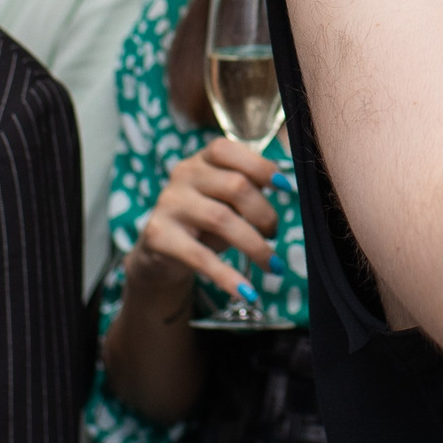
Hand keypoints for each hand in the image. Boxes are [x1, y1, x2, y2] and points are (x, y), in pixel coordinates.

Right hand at [121, 139, 281, 308]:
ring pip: (221, 219)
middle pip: (234, 185)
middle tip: (275, 234)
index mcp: (201, 160)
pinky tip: (247, 292)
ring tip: (273, 265)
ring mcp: (168, 204)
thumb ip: (248, 190)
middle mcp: (182, 175)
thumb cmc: (204, 221)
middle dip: (264, 213)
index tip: (284, 186)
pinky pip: (199, 257)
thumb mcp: (226, 201)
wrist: (159, 253)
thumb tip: (283, 185)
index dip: (259, 165)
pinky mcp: (158, 236)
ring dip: (255, 246)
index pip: (227, 150)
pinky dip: (228, 276)